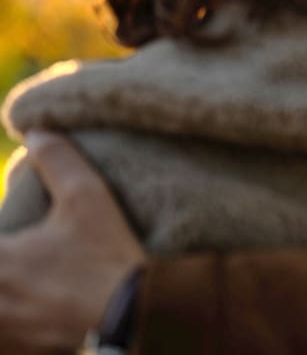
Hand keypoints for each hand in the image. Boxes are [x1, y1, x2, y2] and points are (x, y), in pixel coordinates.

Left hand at [0, 131, 145, 353]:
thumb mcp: (88, 196)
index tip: (10, 232)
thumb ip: (57, 159)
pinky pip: (7, 339)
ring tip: (18, 286)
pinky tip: (22, 314)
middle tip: (16, 255)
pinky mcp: (24, 347)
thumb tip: (36, 130)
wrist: (137, 313)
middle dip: (1, 262)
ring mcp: (7, 328)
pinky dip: (11, 329)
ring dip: (4, 295)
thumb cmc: (108, 254)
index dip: (1, 237)